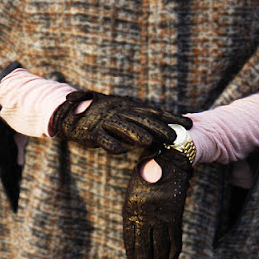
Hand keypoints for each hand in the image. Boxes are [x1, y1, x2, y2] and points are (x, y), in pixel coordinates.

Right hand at [51, 90, 190, 153]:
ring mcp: (105, 122)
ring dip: (137, 134)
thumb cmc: (99, 117)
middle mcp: (119, 112)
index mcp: (129, 107)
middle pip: (142, 119)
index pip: (154, 112)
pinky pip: (103, 139)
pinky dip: (112, 144)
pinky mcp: (92, 133)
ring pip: (123, 128)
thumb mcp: (121, 116)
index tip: (189, 123)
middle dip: (159, 127)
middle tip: (174, 136)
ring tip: (150, 142)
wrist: (68, 114)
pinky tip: (121, 151)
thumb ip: (137, 123)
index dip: (171, 117)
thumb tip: (158, 134)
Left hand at [122, 146, 192, 258]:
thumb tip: (135, 235)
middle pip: (144, 246)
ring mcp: (160, 215)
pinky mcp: (175, 214)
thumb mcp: (136, 190)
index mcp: (130, 208)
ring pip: (160, 246)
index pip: (130, 238)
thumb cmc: (149, 173)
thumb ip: (135, 210)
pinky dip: (174, 253)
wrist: (169, 158)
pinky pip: (175, 239)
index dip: (132, 255)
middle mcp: (144, 214)